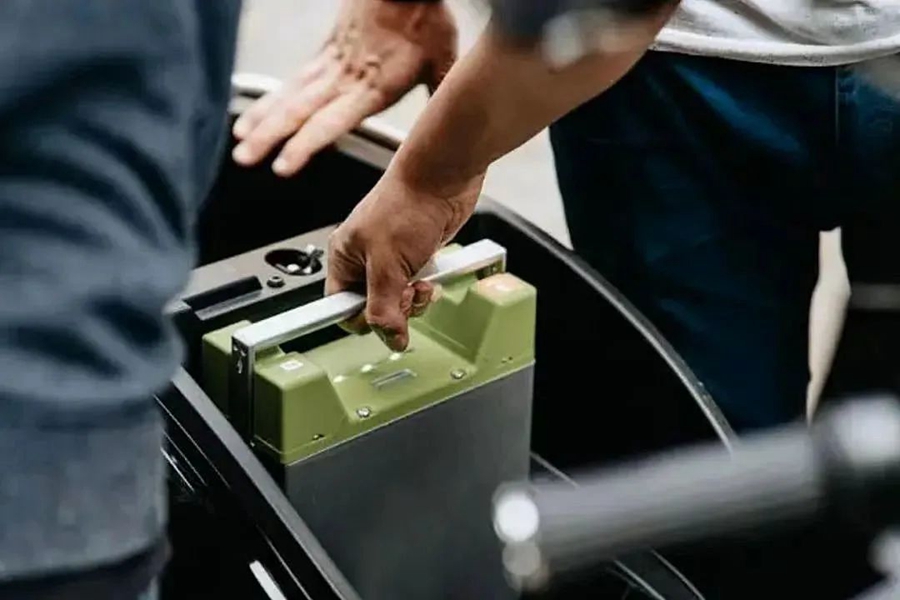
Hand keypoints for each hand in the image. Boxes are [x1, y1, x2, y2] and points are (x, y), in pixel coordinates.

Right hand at [231, 0, 456, 176]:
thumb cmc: (425, 17)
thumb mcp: (443, 60)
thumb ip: (443, 94)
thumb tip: (460, 125)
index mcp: (374, 86)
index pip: (331, 120)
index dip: (306, 144)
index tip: (284, 165)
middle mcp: (346, 77)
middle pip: (301, 110)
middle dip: (271, 138)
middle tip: (245, 159)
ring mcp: (332, 64)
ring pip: (290, 96)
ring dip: (263, 121)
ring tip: (239, 144)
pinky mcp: (326, 54)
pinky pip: (292, 81)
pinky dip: (269, 101)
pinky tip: (251, 117)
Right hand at [326, 165, 482, 350]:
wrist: (444, 177)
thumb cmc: (409, 203)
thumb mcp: (388, 265)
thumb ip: (384, 307)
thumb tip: (389, 338)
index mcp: (344, 257)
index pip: (341, 307)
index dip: (362, 320)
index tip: (382, 323)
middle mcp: (364, 258)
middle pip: (373, 307)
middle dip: (395, 308)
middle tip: (407, 294)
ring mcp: (392, 257)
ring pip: (397, 299)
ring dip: (414, 300)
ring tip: (422, 285)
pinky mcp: (416, 255)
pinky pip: (417, 286)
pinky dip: (426, 288)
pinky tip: (432, 278)